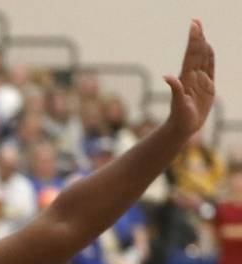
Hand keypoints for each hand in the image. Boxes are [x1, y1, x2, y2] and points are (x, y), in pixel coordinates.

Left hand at [165, 20, 214, 138]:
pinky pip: (210, 67)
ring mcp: (200, 80)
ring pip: (203, 57)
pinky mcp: (207, 85)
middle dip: (197, 37)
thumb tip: (167, 77)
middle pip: (196, 53)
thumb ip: (174, 89)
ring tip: (200, 30)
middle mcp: (192, 76)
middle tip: (196, 21)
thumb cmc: (179, 118)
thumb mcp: (178, 104)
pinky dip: (210, 56)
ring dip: (202, 44)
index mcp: (186, 78)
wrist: (183, 127)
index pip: (190, 55)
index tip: (193, 25)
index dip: (193, 40)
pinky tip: (208, 47)